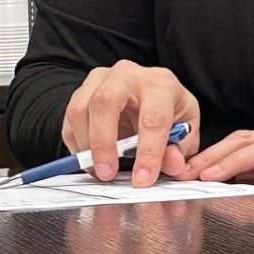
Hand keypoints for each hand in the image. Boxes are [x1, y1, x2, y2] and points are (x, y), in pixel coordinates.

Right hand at [62, 61, 200, 184]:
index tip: (143, 179)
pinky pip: (69, 120)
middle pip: (105, 101)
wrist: (148, 96)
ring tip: (99, 170)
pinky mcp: (82, 92)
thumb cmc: (167, 112)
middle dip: (103, 143)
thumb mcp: (184, 131)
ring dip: (85, 146)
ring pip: (79, 110)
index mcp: (160, 83)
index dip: (148, 152)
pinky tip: (90, 159)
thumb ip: (179, 150)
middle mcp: (127, 75)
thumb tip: (172, 164)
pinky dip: (75, 144)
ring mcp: (100, 80)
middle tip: (107, 174)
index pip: (153, 117)